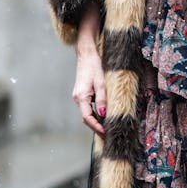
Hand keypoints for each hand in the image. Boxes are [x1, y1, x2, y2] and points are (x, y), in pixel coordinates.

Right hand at [73, 4, 105, 134]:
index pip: (87, 118)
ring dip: (96, 121)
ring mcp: (79, 96)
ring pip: (87, 113)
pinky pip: (88, 107)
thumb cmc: (94, 66)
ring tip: (108, 126)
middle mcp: (78, 98)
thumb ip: (102, 99)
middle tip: (109, 133)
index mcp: (81, 97)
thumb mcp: (101, 83)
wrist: (86, 54)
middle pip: (86, 118)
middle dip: (96, 127)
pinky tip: (104, 115)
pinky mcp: (82, 93)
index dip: (96, 127)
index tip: (106, 133)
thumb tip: (102, 115)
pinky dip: (95, 113)